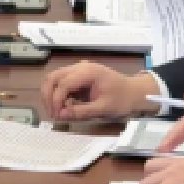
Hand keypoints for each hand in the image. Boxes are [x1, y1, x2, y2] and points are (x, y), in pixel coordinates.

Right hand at [41, 62, 157, 120]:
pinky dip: (57, 92)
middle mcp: (80, 67)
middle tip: (51, 114)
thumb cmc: (122, 100)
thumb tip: (60, 115)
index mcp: (88, 72)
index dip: (56, 100)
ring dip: (50, 93)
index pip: (63, 84)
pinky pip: (61, 80)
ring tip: (54, 110)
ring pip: (54, 77)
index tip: (56, 116)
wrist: (135, 92)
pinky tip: (62, 106)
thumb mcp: (103, 108)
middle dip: (48, 96)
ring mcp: (79, 68)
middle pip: (53, 77)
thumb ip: (81, 111)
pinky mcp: (79, 74)